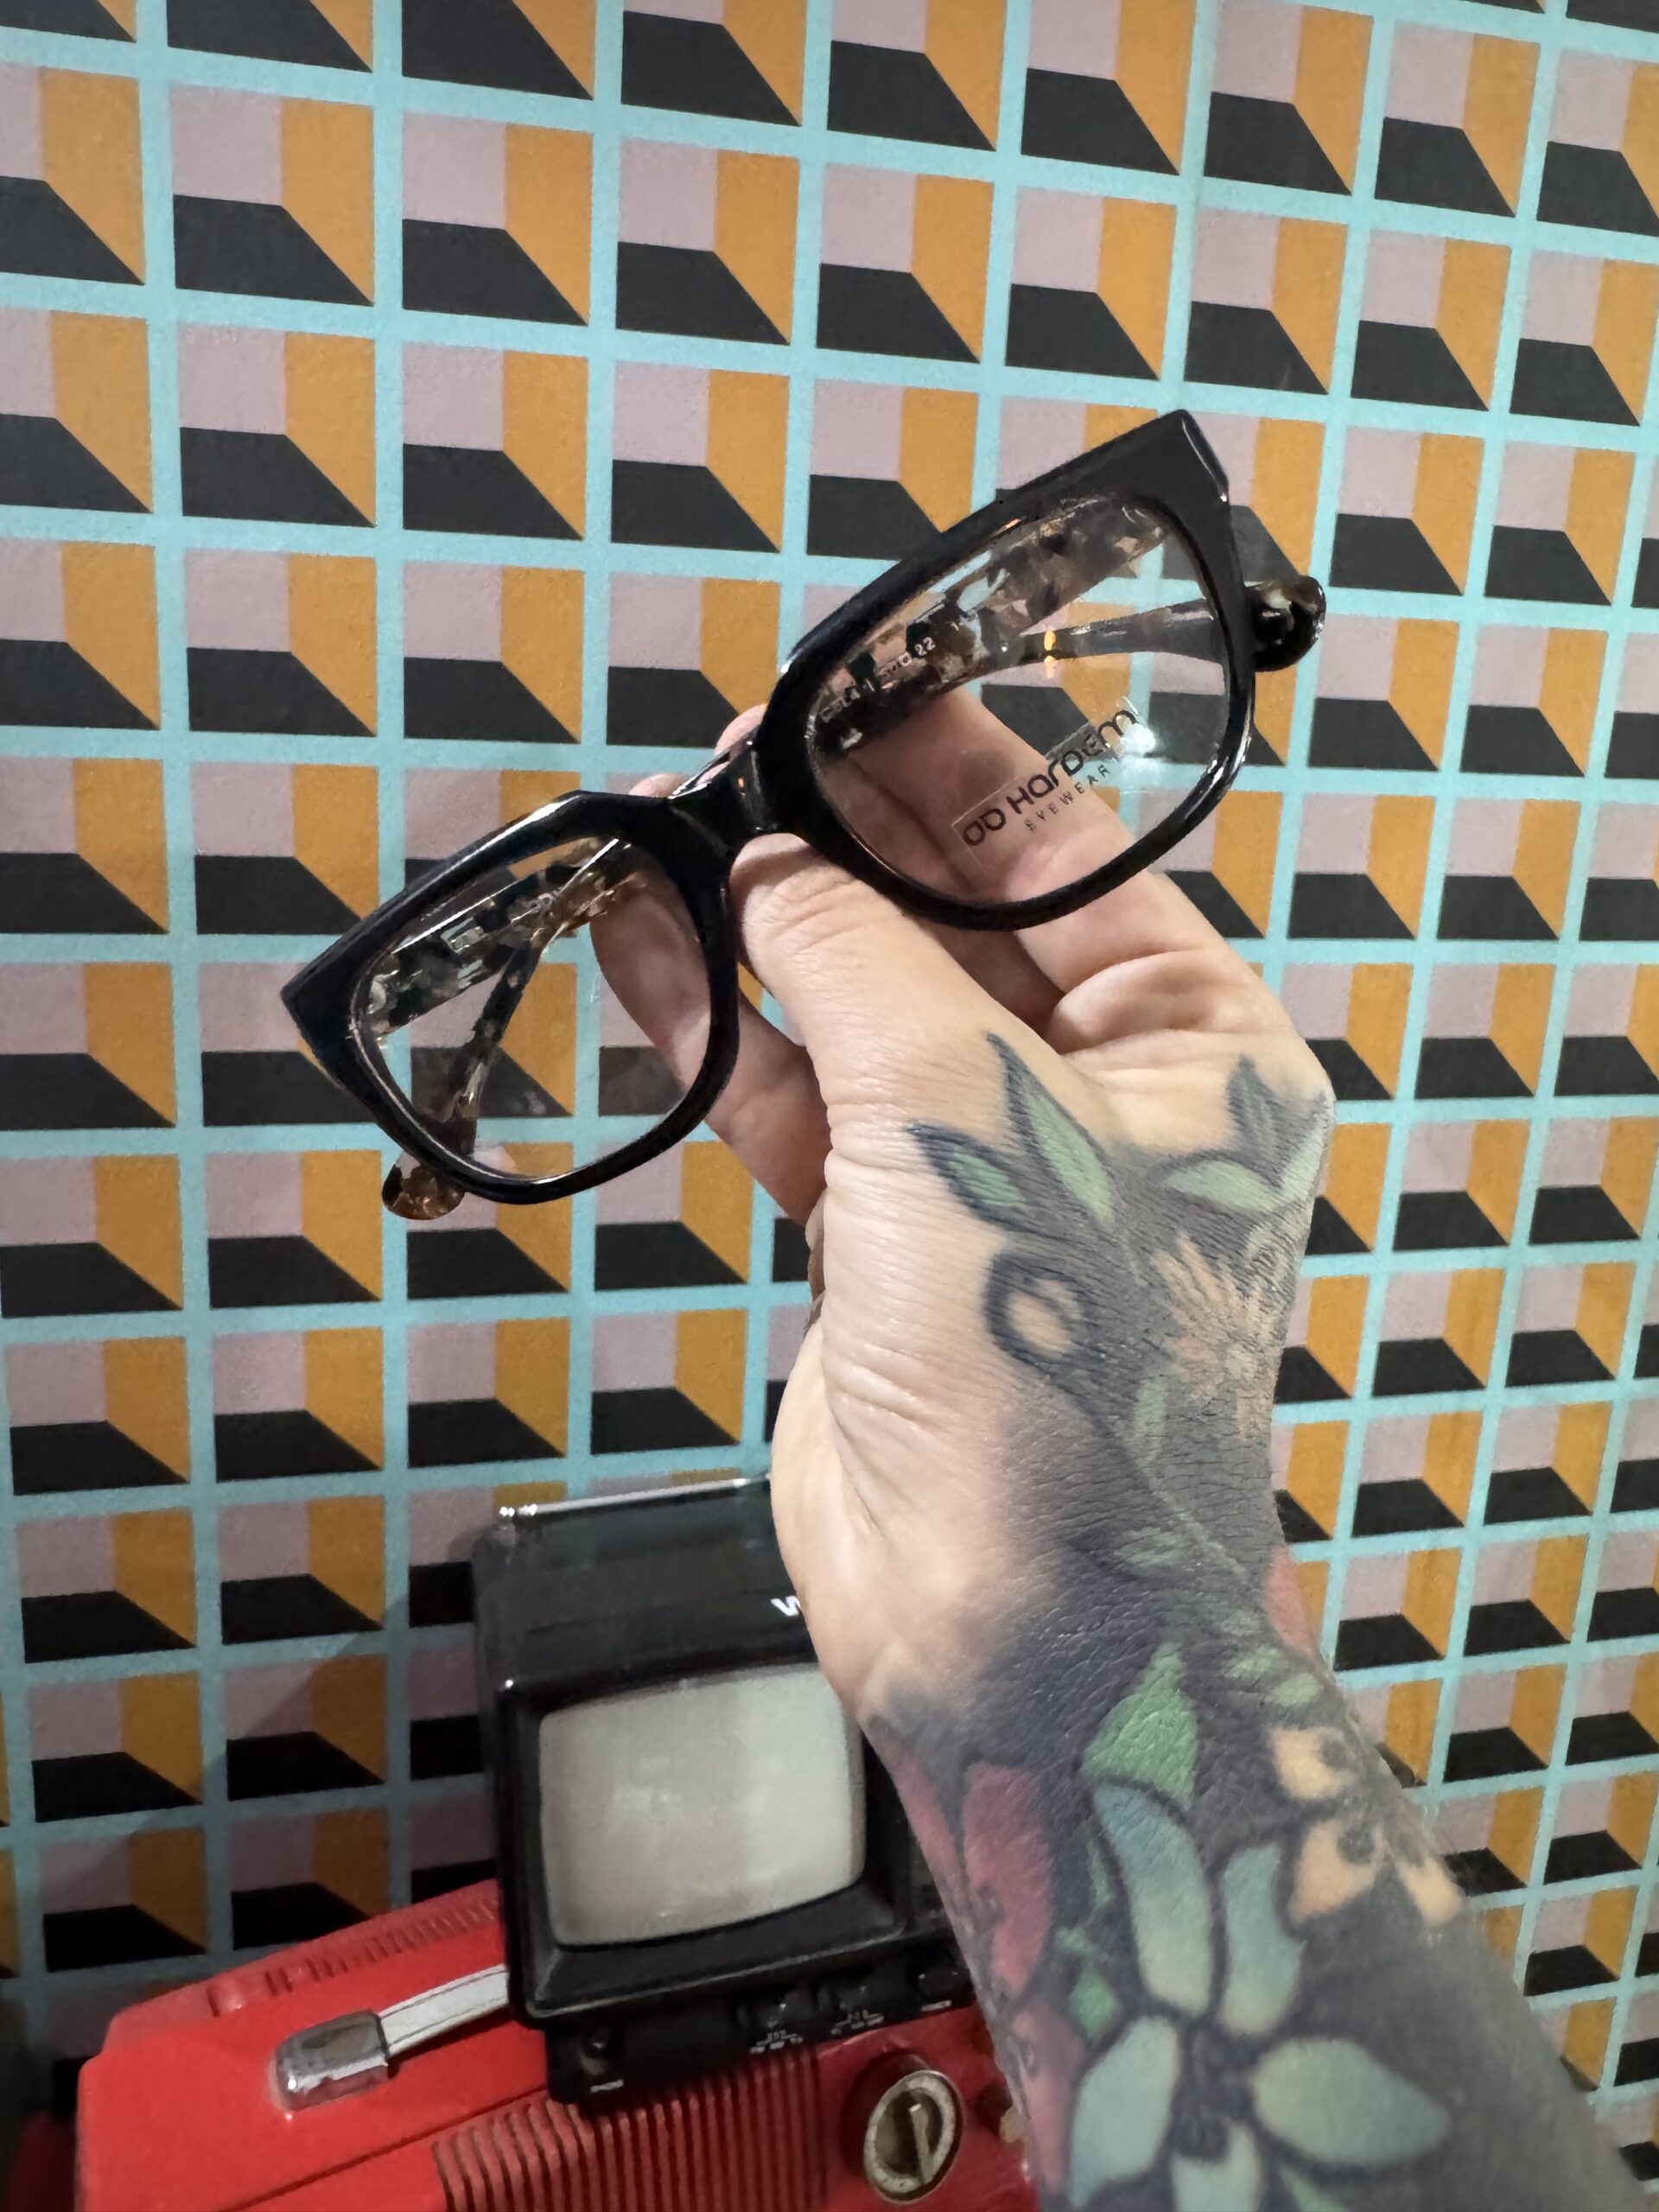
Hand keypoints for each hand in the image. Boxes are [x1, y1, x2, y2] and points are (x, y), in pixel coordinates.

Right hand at [619, 696, 1332, 1717]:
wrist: (1005, 1618)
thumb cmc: (1054, 1371)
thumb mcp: (958, 1110)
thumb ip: (855, 961)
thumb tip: (771, 866)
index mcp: (1197, 1050)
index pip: (1069, 857)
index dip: (950, 770)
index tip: (842, 702)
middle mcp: (1103, 1099)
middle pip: (954, 924)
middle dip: (838, 847)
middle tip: (727, 769)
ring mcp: (986, 1171)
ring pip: (860, 1012)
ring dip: (761, 939)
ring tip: (657, 849)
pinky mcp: (884, 1241)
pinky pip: (799, 1106)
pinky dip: (727, 1045)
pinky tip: (652, 968)